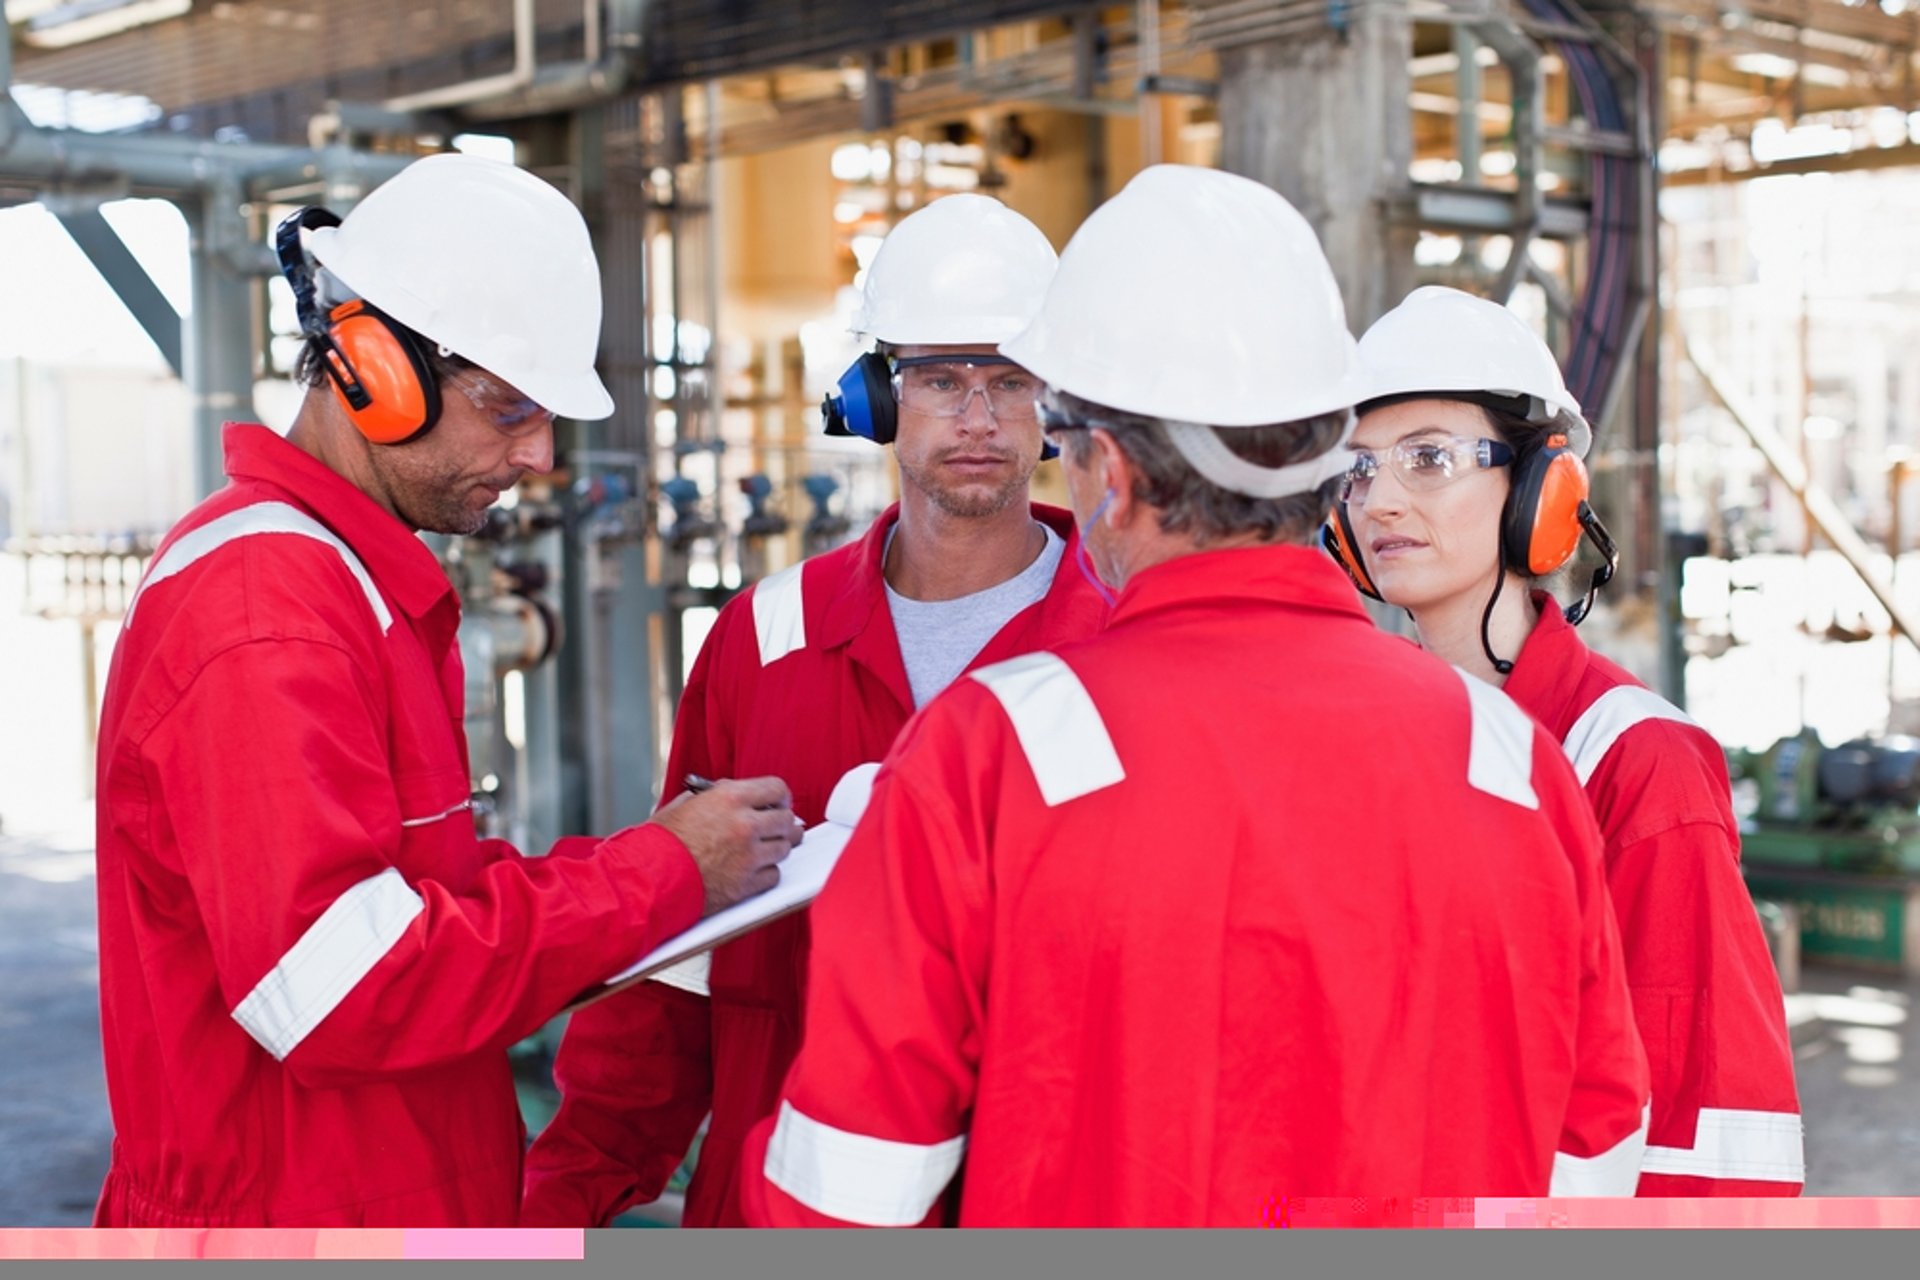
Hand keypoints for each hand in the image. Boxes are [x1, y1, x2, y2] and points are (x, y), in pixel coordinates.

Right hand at [651, 776, 804, 916]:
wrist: (648, 878)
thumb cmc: (659, 843)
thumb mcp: (683, 805)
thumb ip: (714, 796)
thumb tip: (730, 792)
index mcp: (730, 799)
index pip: (776, 788)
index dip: (779, 796)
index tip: (778, 803)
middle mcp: (745, 825)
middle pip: (786, 820)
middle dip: (782, 823)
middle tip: (776, 828)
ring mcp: (748, 856)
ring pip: (784, 848)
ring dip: (776, 848)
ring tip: (763, 849)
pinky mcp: (746, 884)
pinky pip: (774, 875)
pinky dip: (767, 873)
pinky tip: (755, 870)